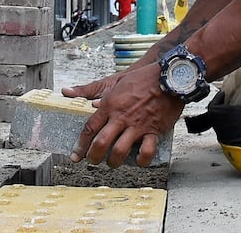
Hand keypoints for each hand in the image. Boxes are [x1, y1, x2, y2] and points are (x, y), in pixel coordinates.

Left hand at [62, 62, 184, 166]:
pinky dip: (142, 161)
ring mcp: (137, 125)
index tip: (76, 155)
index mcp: (110, 104)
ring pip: (120, 151)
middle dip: (93, 157)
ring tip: (113, 163)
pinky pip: (146, 152)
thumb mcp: (116, 80)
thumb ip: (91, 89)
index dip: (81, 145)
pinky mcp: (154, 130)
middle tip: (92, 161)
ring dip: (114, 162)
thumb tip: (71, 93)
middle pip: (101, 143)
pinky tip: (139, 162)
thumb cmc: (143, 77)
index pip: (89, 128)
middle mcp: (121, 117)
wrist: (170, 77)